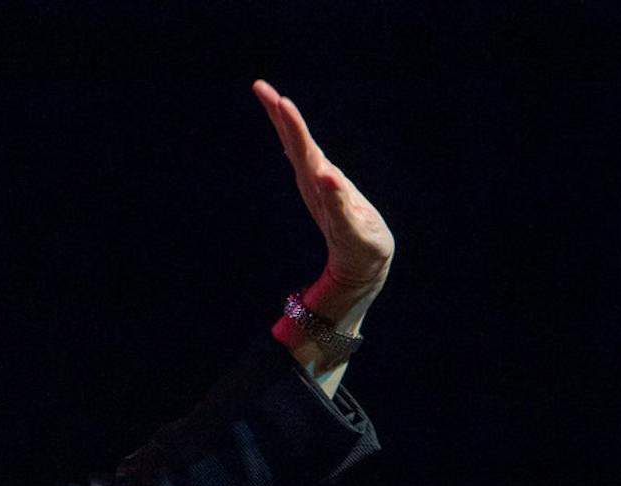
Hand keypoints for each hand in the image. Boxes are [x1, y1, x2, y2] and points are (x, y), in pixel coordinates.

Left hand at [253, 79, 394, 326]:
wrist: (360, 264)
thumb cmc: (359, 245)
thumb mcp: (351, 226)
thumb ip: (337, 202)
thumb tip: (325, 176)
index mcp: (318, 183)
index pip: (301, 147)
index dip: (291, 123)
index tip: (280, 100)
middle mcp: (314, 181)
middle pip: (293, 141)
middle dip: (278, 113)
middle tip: (260, 86)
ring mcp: (318, 184)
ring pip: (298, 147)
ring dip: (285, 123)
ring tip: (274, 98)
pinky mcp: (327, 189)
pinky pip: (309, 158)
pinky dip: (299, 141)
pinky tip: (290, 132)